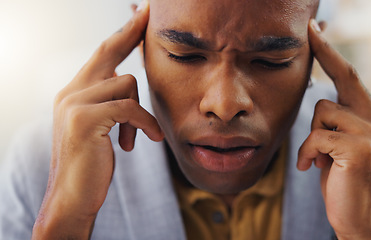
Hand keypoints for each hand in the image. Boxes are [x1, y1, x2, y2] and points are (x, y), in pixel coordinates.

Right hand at [32, 2, 162, 238]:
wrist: (72, 196)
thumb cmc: (91, 163)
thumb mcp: (99, 127)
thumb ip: (107, 101)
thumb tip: (124, 79)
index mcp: (74, 92)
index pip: (102, 54)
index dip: (123, 33)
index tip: (141, 15)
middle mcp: (70, 92)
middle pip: (109, 52)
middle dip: (131, 31)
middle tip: (149, 9)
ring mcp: (74, 103)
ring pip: (127, 84)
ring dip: (140, 113)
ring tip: (135, 137)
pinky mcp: (84, 118)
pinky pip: (130, 108)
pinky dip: (145, 124)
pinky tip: (147, 141)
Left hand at [297, 20, 370, 239]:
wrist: (355, 216)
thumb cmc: (340, 178)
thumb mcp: (336, 145)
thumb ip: (334, 122)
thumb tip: (319, 100)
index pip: (350, 78)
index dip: (332, 53)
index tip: (317, 31)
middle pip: (345, 78)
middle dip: (326, 51)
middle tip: (311, 29)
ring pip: (322, 110)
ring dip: (310, 136)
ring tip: (316, 158)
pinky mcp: (359, 148)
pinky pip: (316, 136)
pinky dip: (306, 152)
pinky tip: (311, 167)